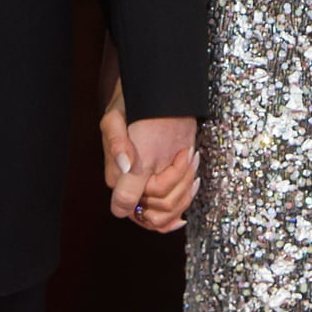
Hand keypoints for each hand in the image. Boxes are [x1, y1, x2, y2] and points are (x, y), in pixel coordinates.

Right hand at [101, 86, 198, 231]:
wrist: (156, 98)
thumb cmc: (132, 107)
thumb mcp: (119, 122)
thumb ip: (117, 145)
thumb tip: (125, 166)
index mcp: (117, 178)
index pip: (130, 206)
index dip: (158, 190)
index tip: (175, 163)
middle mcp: (131, 188)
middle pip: (156, 213)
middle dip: (178, 186)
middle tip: (188, 156)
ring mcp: (148, 189)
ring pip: (168, 213)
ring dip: (186, 188)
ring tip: (191, 158)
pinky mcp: (163, 185)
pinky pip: (173, 210)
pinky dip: (186, 198)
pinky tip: (194, 181)